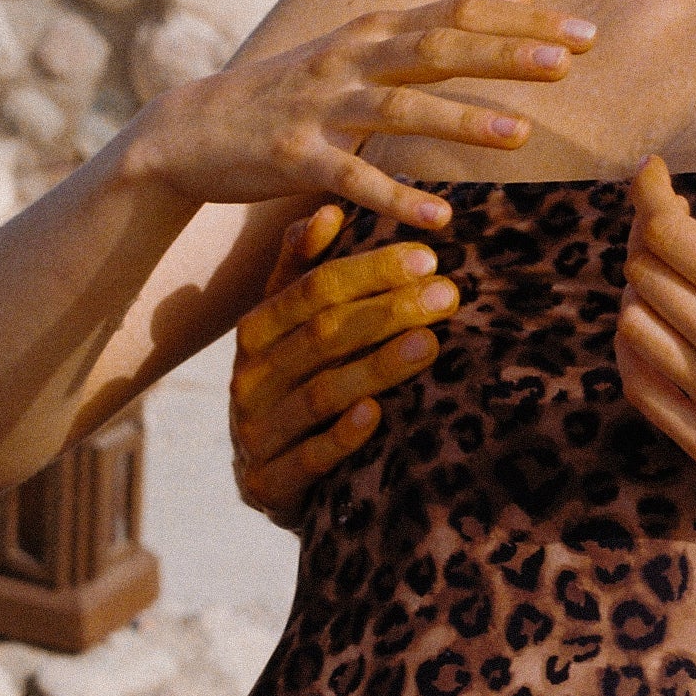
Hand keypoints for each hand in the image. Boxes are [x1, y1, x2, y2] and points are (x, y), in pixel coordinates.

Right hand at [123, 0, 594, 233]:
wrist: (191, 129)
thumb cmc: (296, 90)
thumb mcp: (368, 46)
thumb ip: (442, 24)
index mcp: (375, 32)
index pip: (459, 13)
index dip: (522, 21)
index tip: (586, 33)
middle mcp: (351, 58)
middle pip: (437, 47)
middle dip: (503, 53)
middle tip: (567, 62)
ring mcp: (320, 106)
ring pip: (398, 109)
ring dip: (459, 121)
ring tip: (519, 136)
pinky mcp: (291, 157)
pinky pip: (350, 178)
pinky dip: (394, 197)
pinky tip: (439, 218)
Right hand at [229, 206, 458, 522]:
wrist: (272, 480)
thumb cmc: (296, 387)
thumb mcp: (293, 330)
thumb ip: (303, 272)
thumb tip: (327, 209)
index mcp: (256, 332)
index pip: (311, 290)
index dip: (368, 271)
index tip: (427, 255)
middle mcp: (249, 379)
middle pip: (320, 337)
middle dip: (386, 312)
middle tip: (447, 294)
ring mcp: (256, 434)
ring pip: (318, 394)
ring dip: (376, 367)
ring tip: (429, 344)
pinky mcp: (269, 486)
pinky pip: (309, 459)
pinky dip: (342, 436)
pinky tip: (377, 415)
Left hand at [614, 157, 695, 517]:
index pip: (669, 234)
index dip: (650, 194)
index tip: (654, 174)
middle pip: (645, 273)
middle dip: (649, 232)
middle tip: (672, 222)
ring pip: (633, 323)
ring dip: (642, 288)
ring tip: (674, 275)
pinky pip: (638, 384)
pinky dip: (635, 346)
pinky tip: (660, 324)